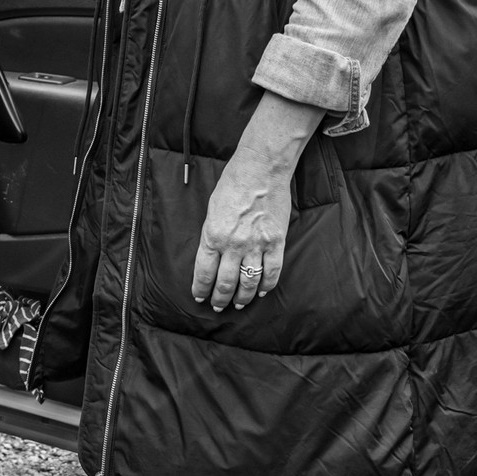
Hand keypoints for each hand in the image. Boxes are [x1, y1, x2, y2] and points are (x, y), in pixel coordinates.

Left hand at [191, 93, 323, 311]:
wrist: (261, 169)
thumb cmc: (233, 184)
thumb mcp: (212, 210)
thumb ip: (212, 235)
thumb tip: (212, 255)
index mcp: (213, 236)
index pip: (204, 272)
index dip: (201, 288)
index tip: (200, 297)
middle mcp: (233, 244)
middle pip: (225, 282)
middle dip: (220, 298)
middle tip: (218, 306)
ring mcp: (256, 245)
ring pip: (248, 282)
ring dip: (242, 297)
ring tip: (238, 304)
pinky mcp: (276, 242)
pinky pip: (271, 272)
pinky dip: (266, 285)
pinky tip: (260, 291)